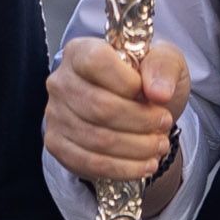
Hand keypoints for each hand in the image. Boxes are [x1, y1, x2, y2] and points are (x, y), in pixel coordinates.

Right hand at [46, 36, 189, 182]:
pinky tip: (144, 165)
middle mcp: (60, 81)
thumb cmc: (146, 80)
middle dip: (141, 121)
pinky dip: (123, 168)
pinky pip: (89, 163)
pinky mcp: (57, 144)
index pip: (96, 62)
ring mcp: (54, 115)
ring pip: (97, 139)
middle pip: (99, 106)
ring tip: (159, 146)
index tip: (153, 94)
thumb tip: (158, 92)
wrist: (135, 108)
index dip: (128, 82)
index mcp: (81, 51)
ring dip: (136, 147)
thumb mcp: (164, 62)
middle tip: (164, 124)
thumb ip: (164, 66)